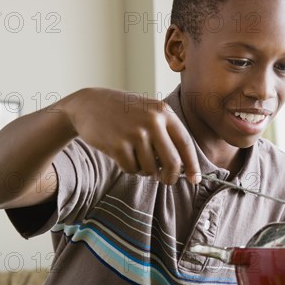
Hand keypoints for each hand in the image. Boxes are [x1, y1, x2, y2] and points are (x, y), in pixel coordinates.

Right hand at [63, 88, 200, 184]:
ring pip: (151, 169)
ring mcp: (135, 133)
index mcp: (164, 112)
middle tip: (166, 180)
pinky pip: (131, 169)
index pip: (186, 144)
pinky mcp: (118, 145)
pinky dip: (128, 168)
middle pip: (173, 163)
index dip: (193, 165)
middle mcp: (152, 121)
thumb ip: (167, 134)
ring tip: (135, 155)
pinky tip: (121, 153)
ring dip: (144, 170)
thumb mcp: (149, 112)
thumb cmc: (124, 113)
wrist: (89, 104)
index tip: (195, 180)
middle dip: (171, 177)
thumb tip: (184, 167)